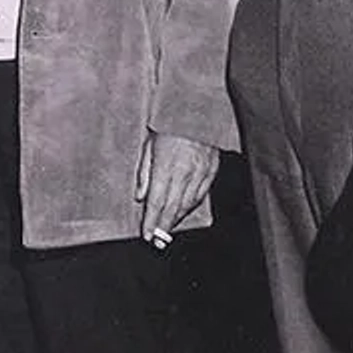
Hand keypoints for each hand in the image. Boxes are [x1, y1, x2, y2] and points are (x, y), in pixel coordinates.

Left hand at [135, 131, 218, 246]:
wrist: (196, 110)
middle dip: (163, 227)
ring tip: (168, 231)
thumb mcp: (148, 144)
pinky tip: (184, 212)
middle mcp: (184, 173)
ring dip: (177, 219)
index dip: (152, 221)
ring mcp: (199, 173)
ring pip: (187, 204)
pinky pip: (201, 195)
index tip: (147, 234)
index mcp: (166, 167)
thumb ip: (144, 172)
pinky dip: (191, 206)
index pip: (157, 202)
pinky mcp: (211, 171)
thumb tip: (141, 196)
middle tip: (157, 242)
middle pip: (172, 208)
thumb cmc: (168, 124)